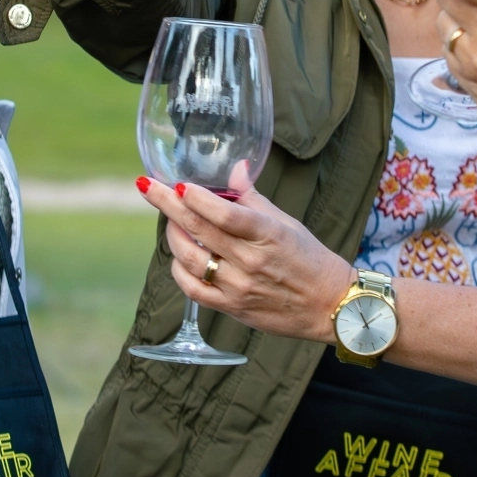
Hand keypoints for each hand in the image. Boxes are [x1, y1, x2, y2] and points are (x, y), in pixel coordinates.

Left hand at [139, 165, 350, 345]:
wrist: (330, 306)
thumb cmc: (311, 259)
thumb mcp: (286, 223)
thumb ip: (253, 198)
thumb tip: (235, 169)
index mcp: (268, 234)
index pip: (225, 213)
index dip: (196, 198)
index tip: (177, 183)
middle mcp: (250, 261)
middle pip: (199, 230)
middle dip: (167, 204)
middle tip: (146, 186)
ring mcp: (239, 287)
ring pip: (190, 259)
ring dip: (172, 236)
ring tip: (169, 219)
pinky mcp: (232, 307)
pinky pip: (193, 289)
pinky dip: (179, 270)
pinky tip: (178, 255)